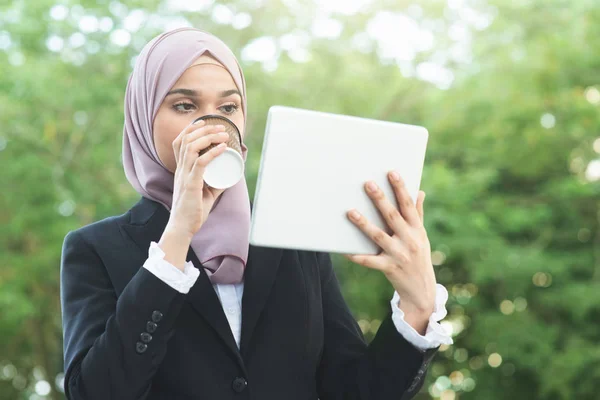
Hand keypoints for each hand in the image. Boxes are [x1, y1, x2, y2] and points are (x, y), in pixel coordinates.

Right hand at [167, 119, 229, 239]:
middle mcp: (180, 170)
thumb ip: (215, 183)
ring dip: (208, 137)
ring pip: (192, 147)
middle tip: (221, 128)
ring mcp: (184, 176)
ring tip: (223, 134)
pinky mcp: (190, 185)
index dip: (191, 129)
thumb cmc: (193, 211)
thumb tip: (231, 176)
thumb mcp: (206, 193)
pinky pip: (200, 163)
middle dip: (204, 129)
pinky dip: (212, 153)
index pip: (180, 142)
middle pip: (187, 140)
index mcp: (181, 170)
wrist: (183, 228)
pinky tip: (223, 148)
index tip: (205, 123)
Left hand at [344, 171, 435, 333]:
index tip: (392, 172)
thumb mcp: (422, 236)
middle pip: (392, 216)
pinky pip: (370, 261)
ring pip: (378, 236)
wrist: (422, 291)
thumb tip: (419, 191)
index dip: (400, 188)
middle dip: (380, 199)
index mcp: (417, 229)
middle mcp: (410, 240)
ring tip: (350, 211)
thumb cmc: (419, 257)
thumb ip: (418, 214)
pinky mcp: (389, 269)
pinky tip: (344, 250)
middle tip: (367, 184)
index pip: (408, 205)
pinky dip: (357, 255)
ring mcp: (399, 255)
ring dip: (363, 224)